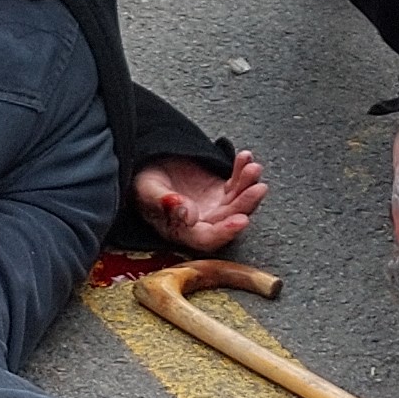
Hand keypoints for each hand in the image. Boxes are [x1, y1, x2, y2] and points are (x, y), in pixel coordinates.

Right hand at [129, 150, 268, 253]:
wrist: (147, 163)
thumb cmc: (142, 181)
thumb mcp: (146, 189)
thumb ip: (165, 203)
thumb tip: (189, 216)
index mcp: (181, 231)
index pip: (207, 239)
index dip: (225, 232)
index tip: (240, 219)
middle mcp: (201, 224)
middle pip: (229, 220)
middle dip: (245, 204)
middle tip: (256, 188)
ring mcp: (214, 208)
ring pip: (238, 203)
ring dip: (248, 186)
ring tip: (252, 168)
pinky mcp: (220, 192)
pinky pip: (237, 184)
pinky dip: (242, 171)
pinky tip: (245, 159)